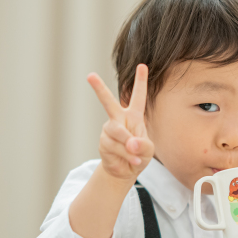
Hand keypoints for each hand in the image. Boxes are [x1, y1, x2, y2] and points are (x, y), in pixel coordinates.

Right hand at [87, 64, 154, 182]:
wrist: (125, 171)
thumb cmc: (139, 155)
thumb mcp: (148, 150)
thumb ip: (143, 145)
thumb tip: (130, 143)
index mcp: (133, 116)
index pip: (138, 97)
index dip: (140, 82)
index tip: (142, 65)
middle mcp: (119, 119)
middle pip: (108, 102)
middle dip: (99, 88)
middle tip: (90, 75)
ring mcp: (109, 130)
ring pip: (118, 133)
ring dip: (129, 147)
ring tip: (135, 157)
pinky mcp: (103, 142)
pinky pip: (115, 147)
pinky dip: (126, 156)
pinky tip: (130, 162)